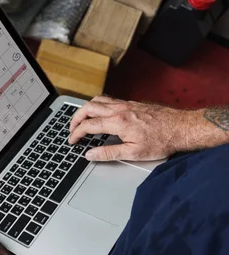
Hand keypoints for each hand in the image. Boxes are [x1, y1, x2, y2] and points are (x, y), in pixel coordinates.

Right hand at [68, 96, 194, 161]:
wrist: (181, 128)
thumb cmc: (161, 141)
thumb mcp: (134, 153)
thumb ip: (108, 153)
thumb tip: (90, 155)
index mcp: (117, 122)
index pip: (88, 125)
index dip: (76, 133)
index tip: (72, 141)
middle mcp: (119, 109)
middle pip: (88, 108)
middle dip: (75, 118)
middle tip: (72, 129)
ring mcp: (125, 104)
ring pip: (97, 100)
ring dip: (85, 109)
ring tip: (81, 119)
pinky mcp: (131, 103)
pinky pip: (107, 99)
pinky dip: (97, 105)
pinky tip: (99, 113)